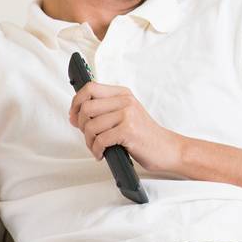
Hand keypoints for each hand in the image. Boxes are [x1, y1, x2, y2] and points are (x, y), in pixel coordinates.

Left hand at [68, 81, 185, 175]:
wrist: (168, 149)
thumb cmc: (145, 135)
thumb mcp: (127, 114)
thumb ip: (105, 110)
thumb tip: (75, 114)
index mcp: (124, 94)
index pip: (90, 88)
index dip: (76, 102)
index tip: (74, 116)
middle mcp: (126, 101)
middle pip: (86, 107)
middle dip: (80, 125)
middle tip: (88, 135)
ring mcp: (128, 115)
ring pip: (90, 125)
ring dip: (89, 141)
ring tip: (97, 148)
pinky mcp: (128, 131)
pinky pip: (100, 140)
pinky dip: (96, 150)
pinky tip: (102, 154)